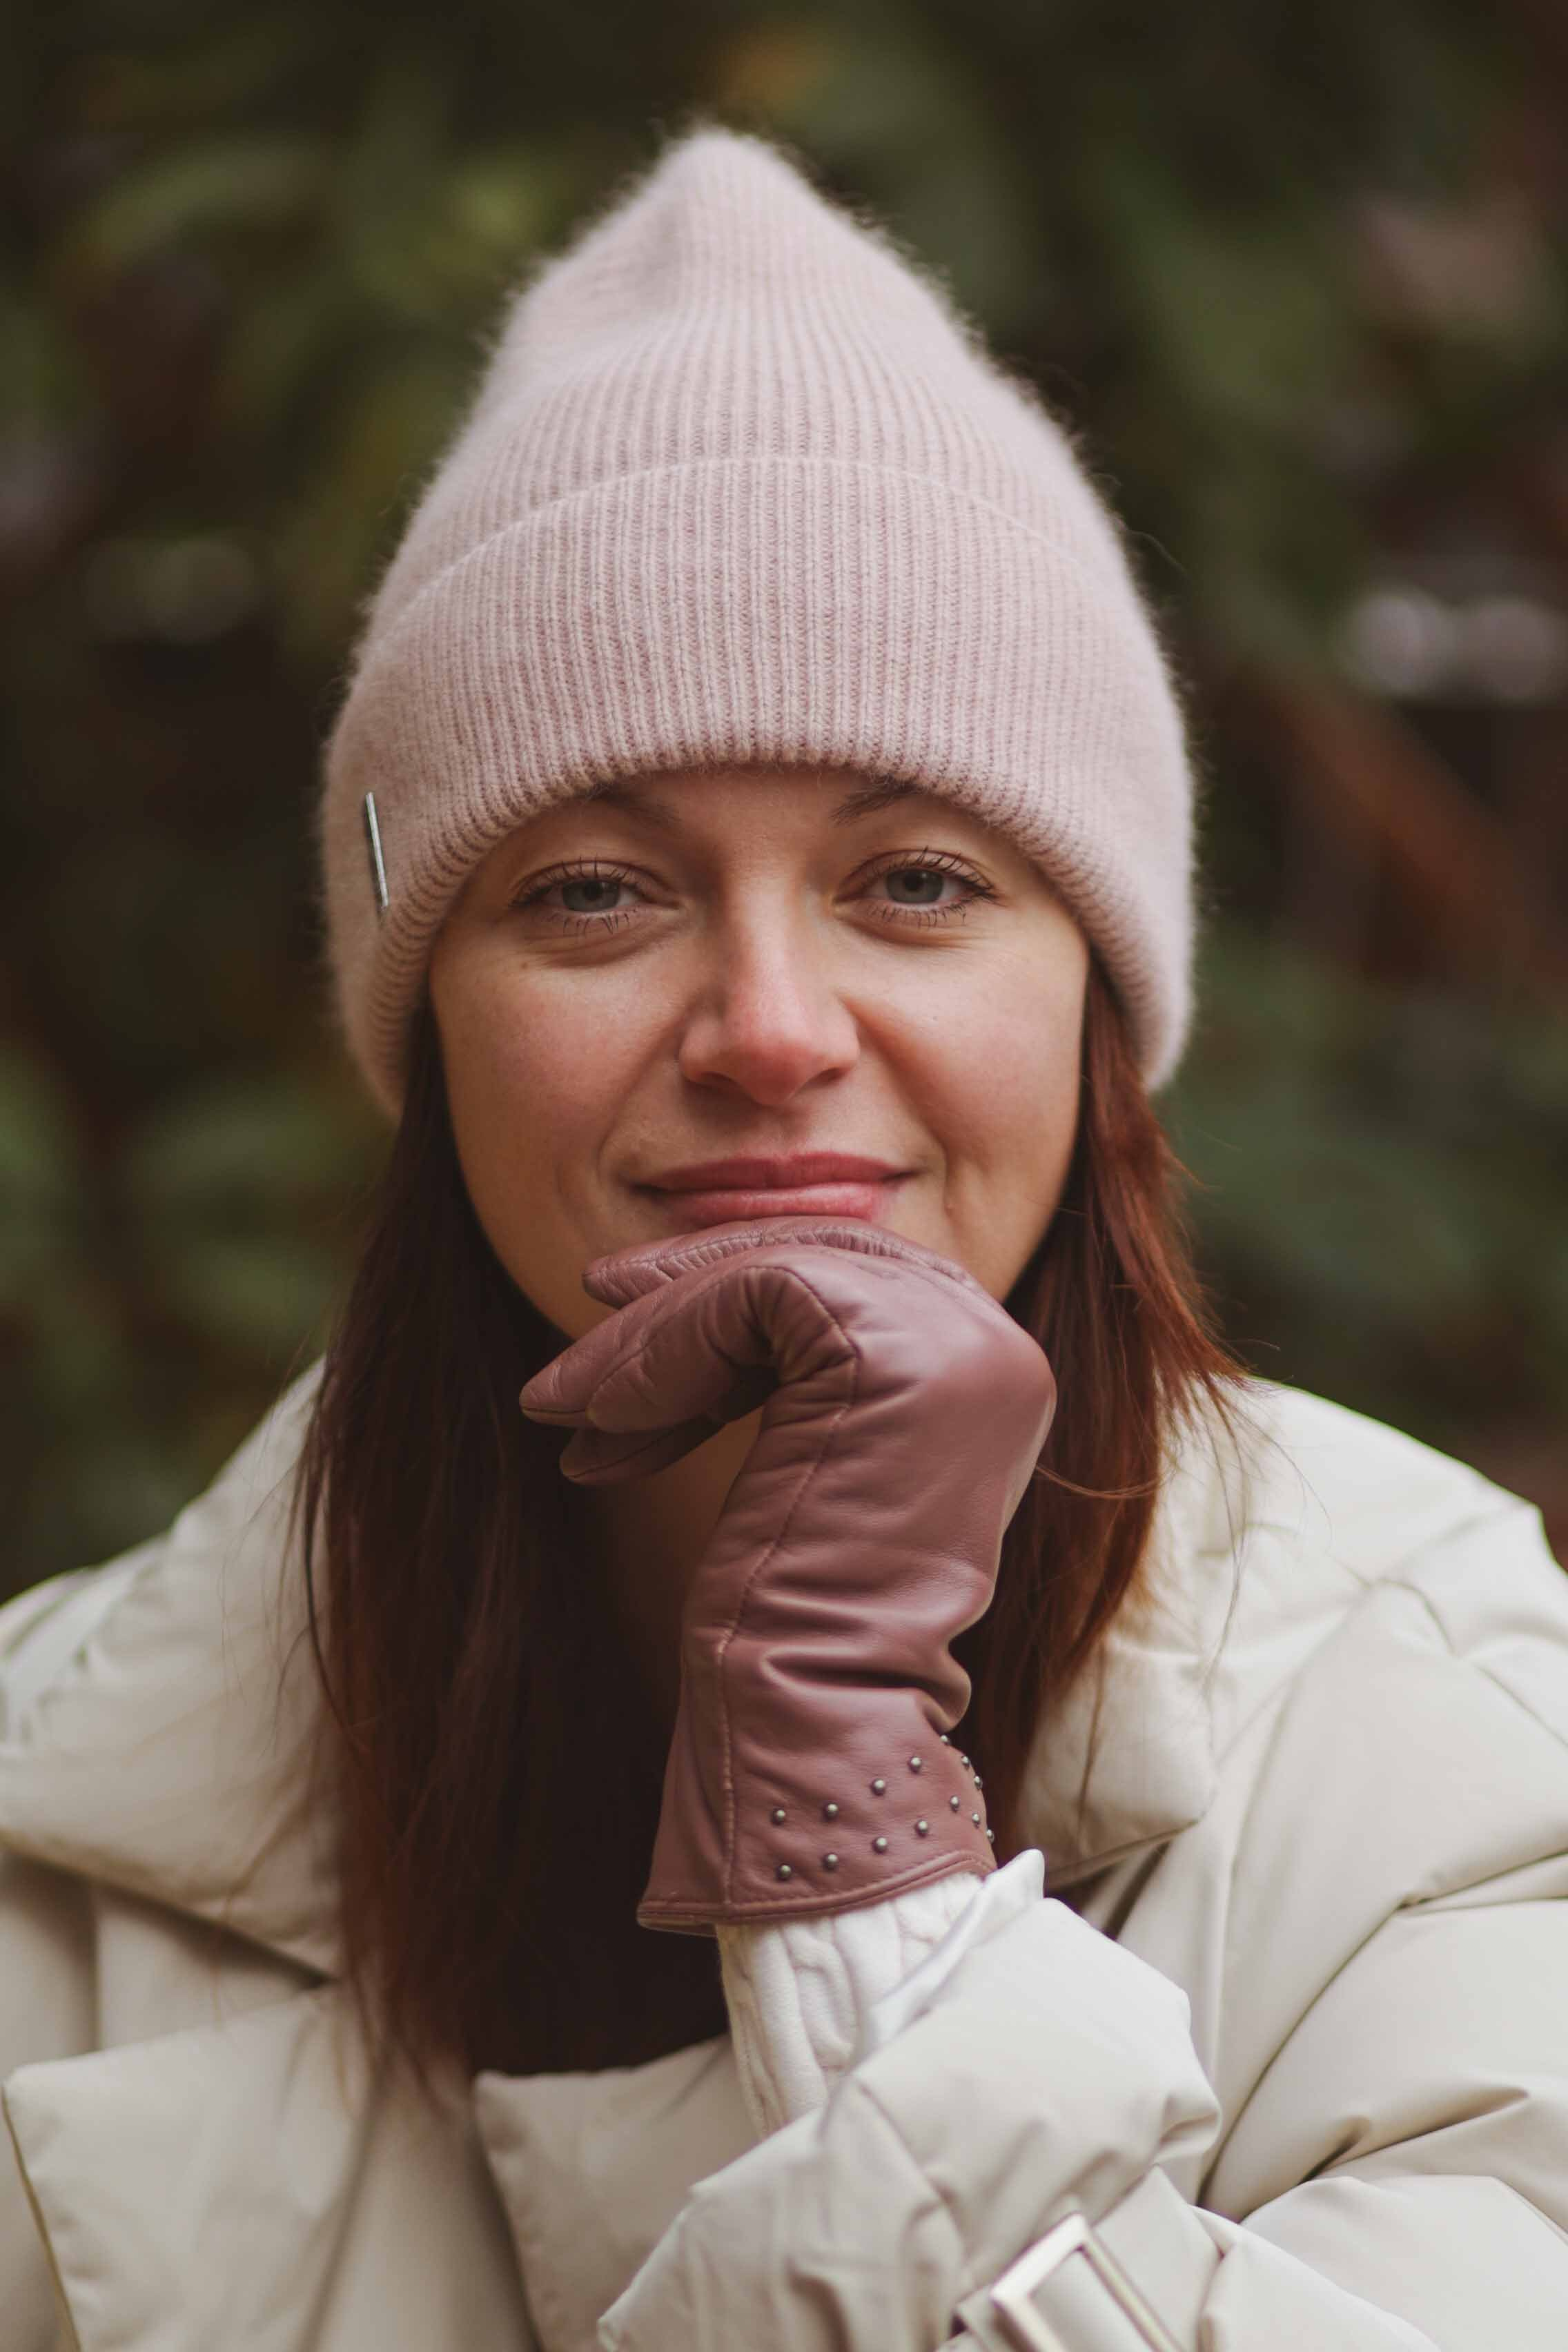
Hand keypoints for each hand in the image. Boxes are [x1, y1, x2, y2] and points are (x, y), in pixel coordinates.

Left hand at [519, 1216, 1056, 1933]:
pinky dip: (662, 1348)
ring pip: (773, 1271)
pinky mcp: (891, 1351)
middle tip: (583, 1309)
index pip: (856, 1274)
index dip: (735, 1281)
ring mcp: (958, 1343)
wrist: (816, 1711)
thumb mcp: (807, 1460)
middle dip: (689, 1288)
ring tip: (567, 1403)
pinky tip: (604, 1422)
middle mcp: (998, 1344)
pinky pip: (753, 1295)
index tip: (625, 1308)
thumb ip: (797, 1368)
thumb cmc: (799, 1618)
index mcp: (992, 1370)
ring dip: (653, 1332)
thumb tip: (689, 1279)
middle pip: (817, 1257)